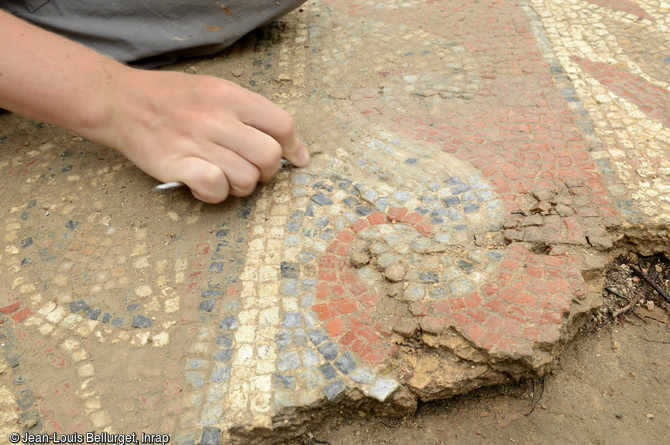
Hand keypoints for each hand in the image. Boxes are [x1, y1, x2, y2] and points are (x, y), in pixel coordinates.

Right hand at [101, 69, 308, 202]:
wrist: (121, 101)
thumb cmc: (173, 99)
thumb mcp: (216, 90)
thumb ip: (253, 114)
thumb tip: (293, 149)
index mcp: (232, 97)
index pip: (283, 125)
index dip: (292, 148)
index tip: (291, 160)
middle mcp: (218, 118)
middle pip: (269, 157)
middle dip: (267, 172)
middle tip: (250, 170)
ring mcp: (197, 141)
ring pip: (246, 179)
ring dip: (240, 187)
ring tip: (223, 178)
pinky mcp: (177, 163)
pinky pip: (215, 187)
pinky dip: (215, 193)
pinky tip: (205, 186)